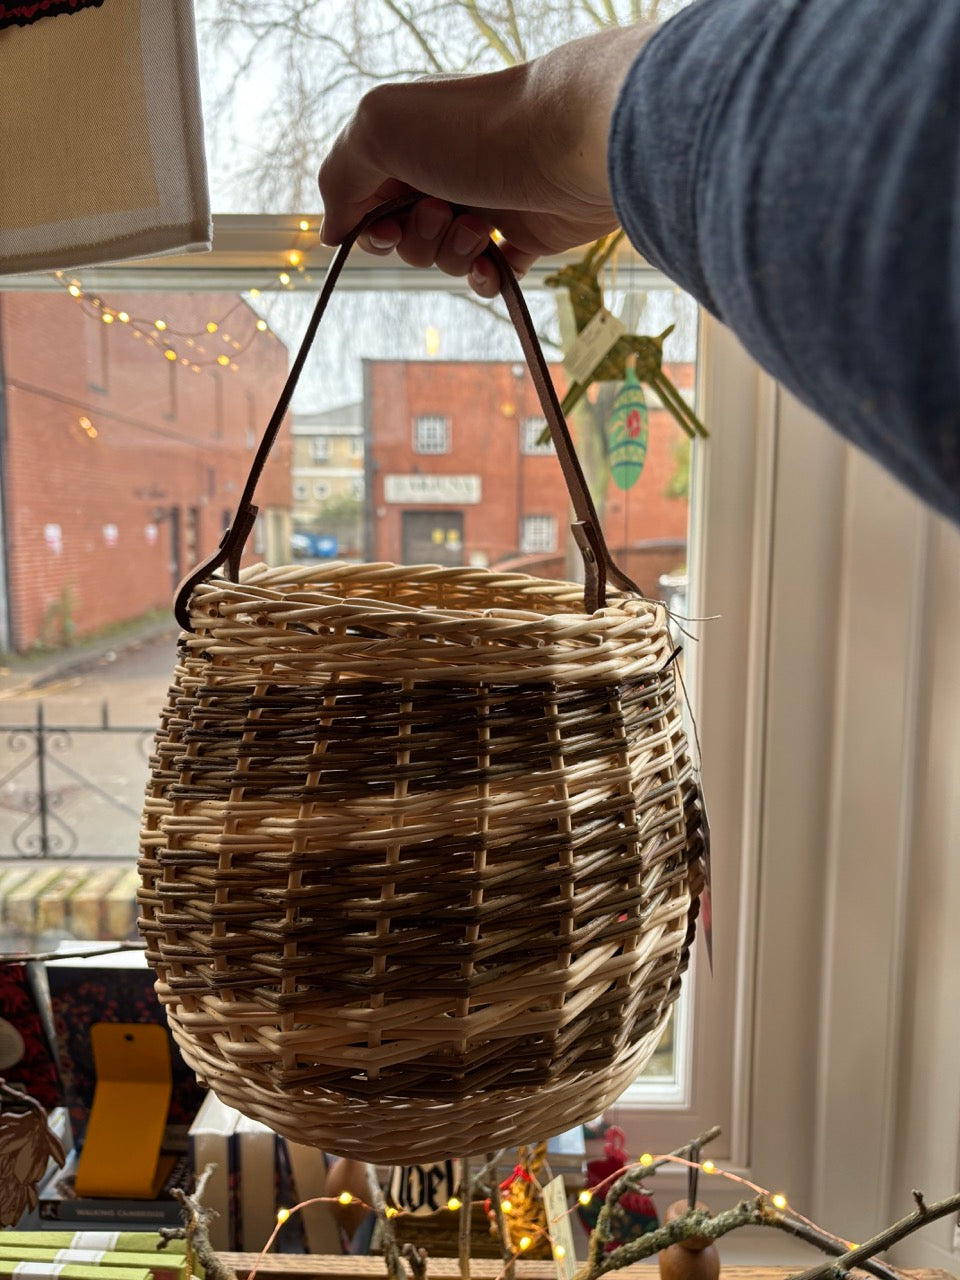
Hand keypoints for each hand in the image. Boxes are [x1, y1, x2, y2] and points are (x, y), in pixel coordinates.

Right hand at [318, 25, 653, 296]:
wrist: (570, 145)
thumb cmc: (473, 132)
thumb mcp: (378, 131)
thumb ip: (338, 177)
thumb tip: (330, 232)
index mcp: (404, 142)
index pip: (361, 200)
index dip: (368, 224)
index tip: (386, 222)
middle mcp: (441, 170)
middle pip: (400, 236)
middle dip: (414, 238)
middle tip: (441, 209)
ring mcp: (482, 203)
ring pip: (441, 258)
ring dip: (451, 252)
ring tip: (480, 225)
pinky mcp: (522, 234)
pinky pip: (486, 277)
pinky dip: (483, 279)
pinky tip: (494, 265)